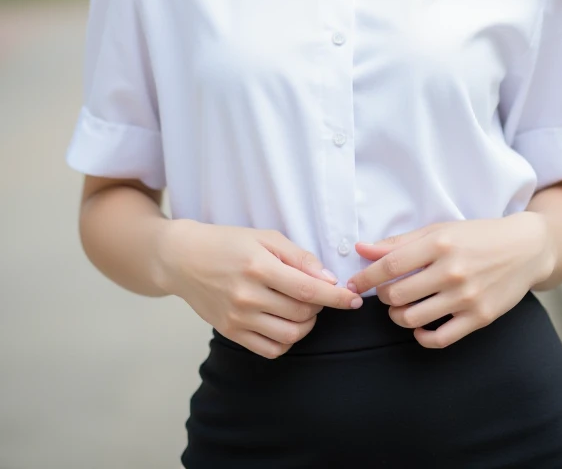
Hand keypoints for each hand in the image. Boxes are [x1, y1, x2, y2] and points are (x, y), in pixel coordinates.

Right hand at [160, 220, 362, 358]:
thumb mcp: (264, 237)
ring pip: (290, 335)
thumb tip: (327, 278)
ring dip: (306, 325)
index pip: (308, 288)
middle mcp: (248, 295)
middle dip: (319, 306)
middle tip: (316, 294)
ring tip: (302, 309)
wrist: (182, 259)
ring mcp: (238, 318)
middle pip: (302, 313)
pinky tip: (285, 323)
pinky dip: (286, 341)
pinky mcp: (230, 333)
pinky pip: (270, 349)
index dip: (336, 297)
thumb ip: (298, 257)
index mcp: (259, 266)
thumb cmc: (226, 242)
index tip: (354, 300)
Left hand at [345, 213, 554, 348]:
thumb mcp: (439, 230)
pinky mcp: (480, 317)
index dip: (365, 277)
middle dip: (382, 296)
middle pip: (397, 295)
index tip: (353, 284)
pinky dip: (422, 336)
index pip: (389, 265)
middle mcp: (452, 270)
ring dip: (398, 316)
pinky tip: (420, 326)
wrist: (525, 248)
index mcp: (439, 243)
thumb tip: (361, 249)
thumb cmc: (477, 236)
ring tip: (401, 307)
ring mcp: (467, 296)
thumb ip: (400, 242)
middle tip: (385, 292)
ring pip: (413, 319)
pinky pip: (440, 338)